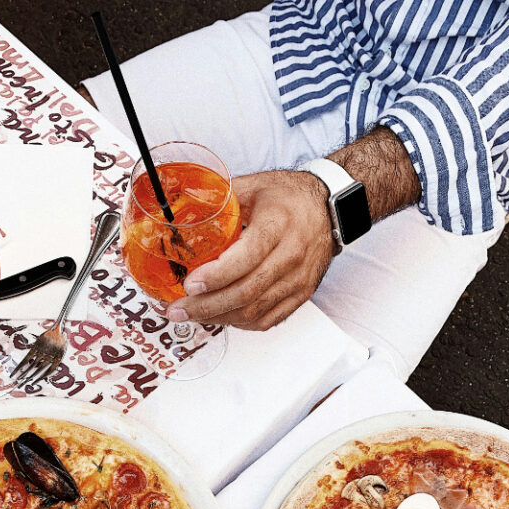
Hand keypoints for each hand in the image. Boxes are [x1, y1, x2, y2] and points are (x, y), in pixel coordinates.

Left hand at [166, 170, 334, 331]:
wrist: (329, 210)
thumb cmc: (290, 197)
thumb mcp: (255, 186)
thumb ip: (219, 197)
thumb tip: (182, 205)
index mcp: (278, 226)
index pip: (246, 259)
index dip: (216, 276)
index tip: (189, 284)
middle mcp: (291, 257)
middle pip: (246, 293)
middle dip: (207, 306)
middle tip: (178, 309)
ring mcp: (298, 281)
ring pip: (254, 311)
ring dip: (219, 318)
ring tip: (191, 315)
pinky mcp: (300, 295)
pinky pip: (267, 319)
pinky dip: (240, 322)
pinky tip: (220, 317)